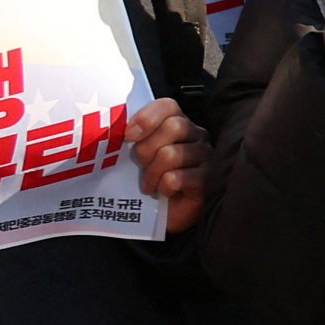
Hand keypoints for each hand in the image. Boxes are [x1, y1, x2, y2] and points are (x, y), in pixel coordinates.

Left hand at [130, 96, 208, 234]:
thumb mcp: (138, 155)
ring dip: (152, 173)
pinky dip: (163, 188)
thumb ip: (134, 137)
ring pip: (172, 154)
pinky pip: (177, 178)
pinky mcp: (207, 181)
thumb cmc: (150, 183)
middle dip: (147, 148)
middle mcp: (197, 137)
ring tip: (148, 185)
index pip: (169, 106)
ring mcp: (206, 158)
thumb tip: (117, 130)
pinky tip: (163, 193)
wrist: (160, 218)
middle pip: (174, 127)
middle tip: (140, 165)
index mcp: (180, 125)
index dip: (147, 117)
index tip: (128, 136)